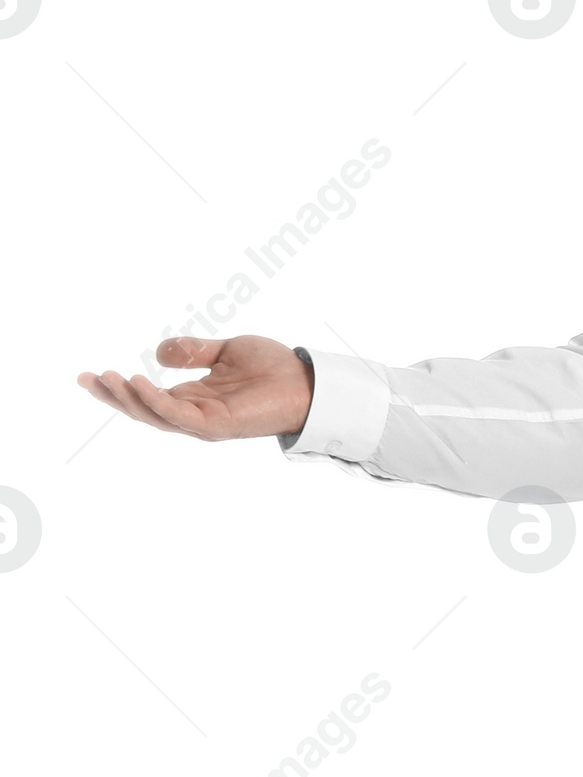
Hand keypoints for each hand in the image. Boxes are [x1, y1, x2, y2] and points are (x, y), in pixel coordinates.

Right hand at [77, 335, 311, 440]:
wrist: (305, 381)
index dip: (118, 387)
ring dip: (127, 398)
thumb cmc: (273, 369)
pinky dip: (155, 401)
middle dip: (111, 396)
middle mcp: (195, 415)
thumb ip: (193, 352)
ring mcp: (204, 423)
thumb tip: (158, 354)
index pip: (148, 397)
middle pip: (143, 411)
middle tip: (84, 378)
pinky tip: (137, 381)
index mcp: (194, 399)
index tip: (90, 374)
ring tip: (104, 378)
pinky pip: (177, 415)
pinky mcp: (216, 425)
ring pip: (155, 415)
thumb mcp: (226, 351)